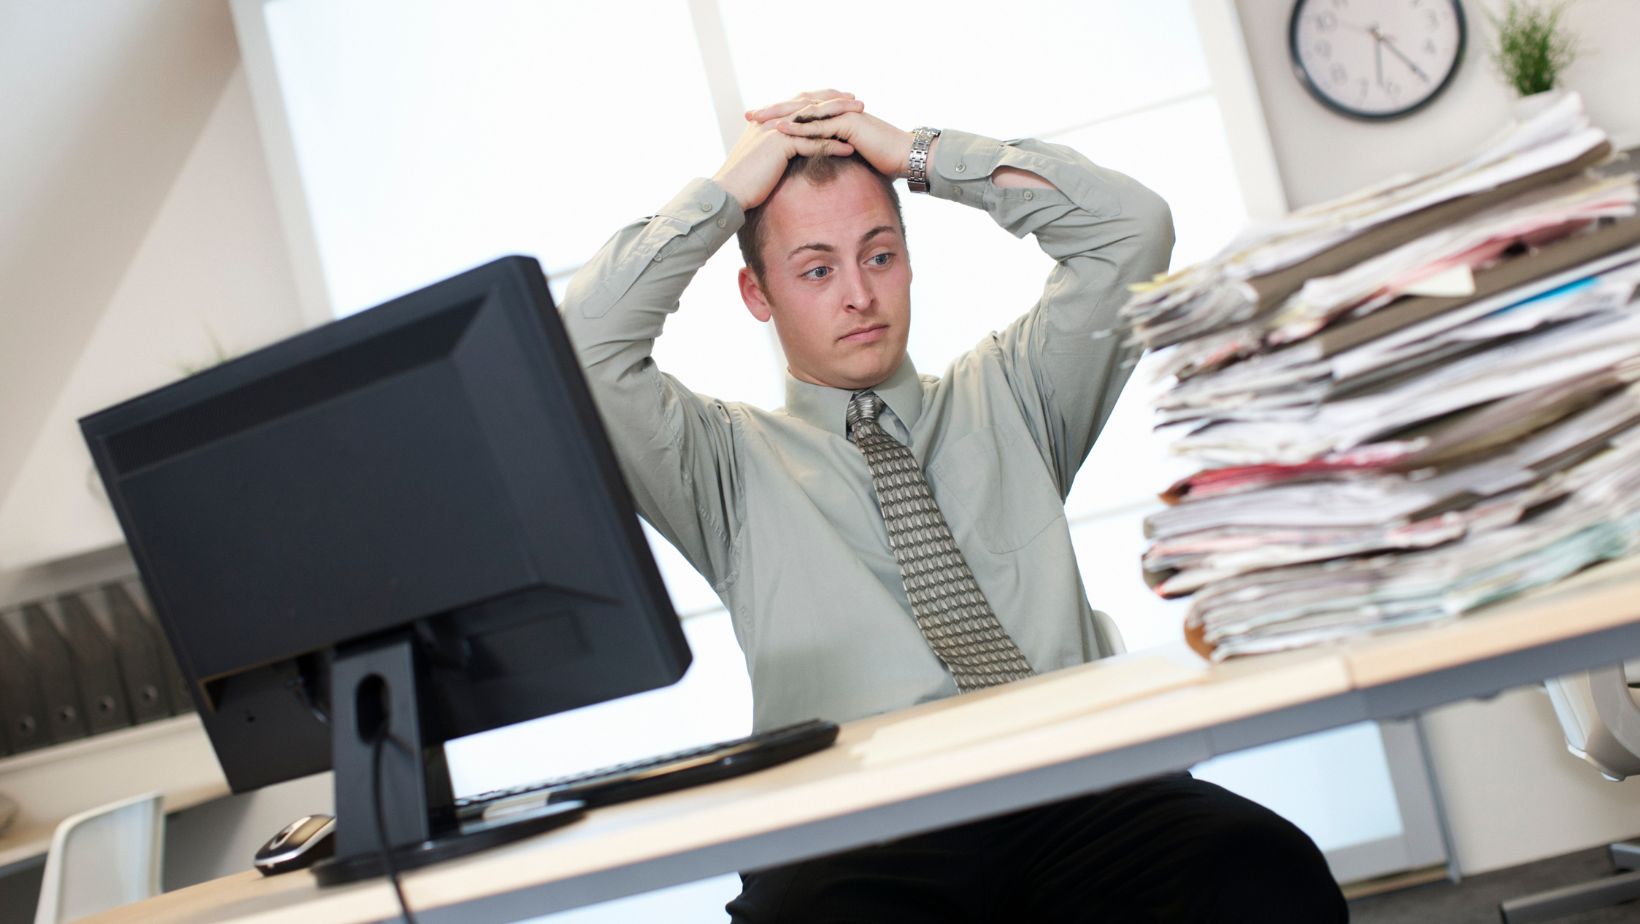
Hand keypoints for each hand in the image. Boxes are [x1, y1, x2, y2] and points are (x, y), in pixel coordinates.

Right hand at [713, 91, 861, 209]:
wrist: (728, 191)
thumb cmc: (742, 180)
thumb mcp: (758, 157)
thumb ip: (772, 148)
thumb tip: (785, 150)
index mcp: (768, 119)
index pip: (798, 101)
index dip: (820, 98)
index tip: (840, 98)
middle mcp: (772, 120)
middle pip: (810, 103)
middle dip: (835, 100)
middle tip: (858, 101)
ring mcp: (776, 131)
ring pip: (814, 119)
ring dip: (839, 117)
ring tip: (861, 118)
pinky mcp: (779, 146)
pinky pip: (813, 143)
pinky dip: (832, 146)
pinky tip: (850, 149)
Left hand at [764, 105, 913, 180]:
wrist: (906, 157)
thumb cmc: (883, 160)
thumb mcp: (851, 156)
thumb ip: (833, 154)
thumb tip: (818, 165)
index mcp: (834, 116)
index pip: (801, 113)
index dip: (778, 116)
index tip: (756, 124)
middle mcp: (836, 111)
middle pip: (798, 107)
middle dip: (771, 111)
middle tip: (747, 116)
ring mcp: (843, 114)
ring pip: (805, 111)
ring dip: (779, 114)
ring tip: (757, 119)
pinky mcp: (849, 122)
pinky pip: (820, 124)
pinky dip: (799, 126)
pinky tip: (781, 129)